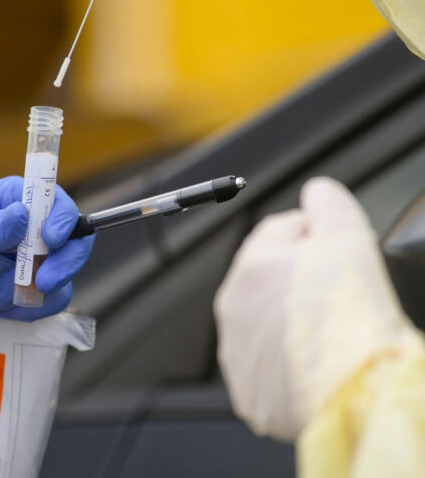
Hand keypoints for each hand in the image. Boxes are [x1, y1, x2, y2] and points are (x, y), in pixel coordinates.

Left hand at [0, 176, 94, 320]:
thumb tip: (22, 215)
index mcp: (19, 198)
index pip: (58, 202)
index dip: (63, 220)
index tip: (50, 240)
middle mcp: (36, 225)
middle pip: (75, 242)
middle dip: (62, 265)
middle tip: (42, 284)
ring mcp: (41, 257)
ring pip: (63, 276)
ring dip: (30, 294)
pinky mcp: (38, 286)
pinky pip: (51, 301)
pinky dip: (28, 310)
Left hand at [215, 177, 416, 440]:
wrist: (351, 387)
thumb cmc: (348, 314)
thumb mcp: (347, 237)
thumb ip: (328, 205)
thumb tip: (317, 190)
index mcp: (250, 265)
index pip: (278, 231)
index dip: (316, 236)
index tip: (339, 250)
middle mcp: (233, 308)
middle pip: (267, 281)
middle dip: (299, 282)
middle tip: (338, 296)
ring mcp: (237, 353)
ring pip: (264, 326)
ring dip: (290, 325)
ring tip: (330, 334)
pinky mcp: (248, 393)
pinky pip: (266, 370)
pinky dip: (288, 367)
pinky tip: (316, 366)